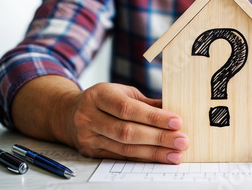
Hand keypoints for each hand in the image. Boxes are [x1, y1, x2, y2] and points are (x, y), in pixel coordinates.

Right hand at [67, 83, 188, 163]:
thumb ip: (147, 102)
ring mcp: (88, 137)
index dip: (154, 117)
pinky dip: (142, 158)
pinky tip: (159, 158)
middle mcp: (89, 116)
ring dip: (154, 153)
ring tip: (175, 154)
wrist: (69, 113)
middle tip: (182, 141)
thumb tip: (175, 110)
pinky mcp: (91, 153)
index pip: (128, 108)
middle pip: (127, 131)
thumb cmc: (104, 99)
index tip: (177, 121)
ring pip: (125, 148)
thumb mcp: (123, 92)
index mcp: (99, 95)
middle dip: (159, 138)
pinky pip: (121, 158)